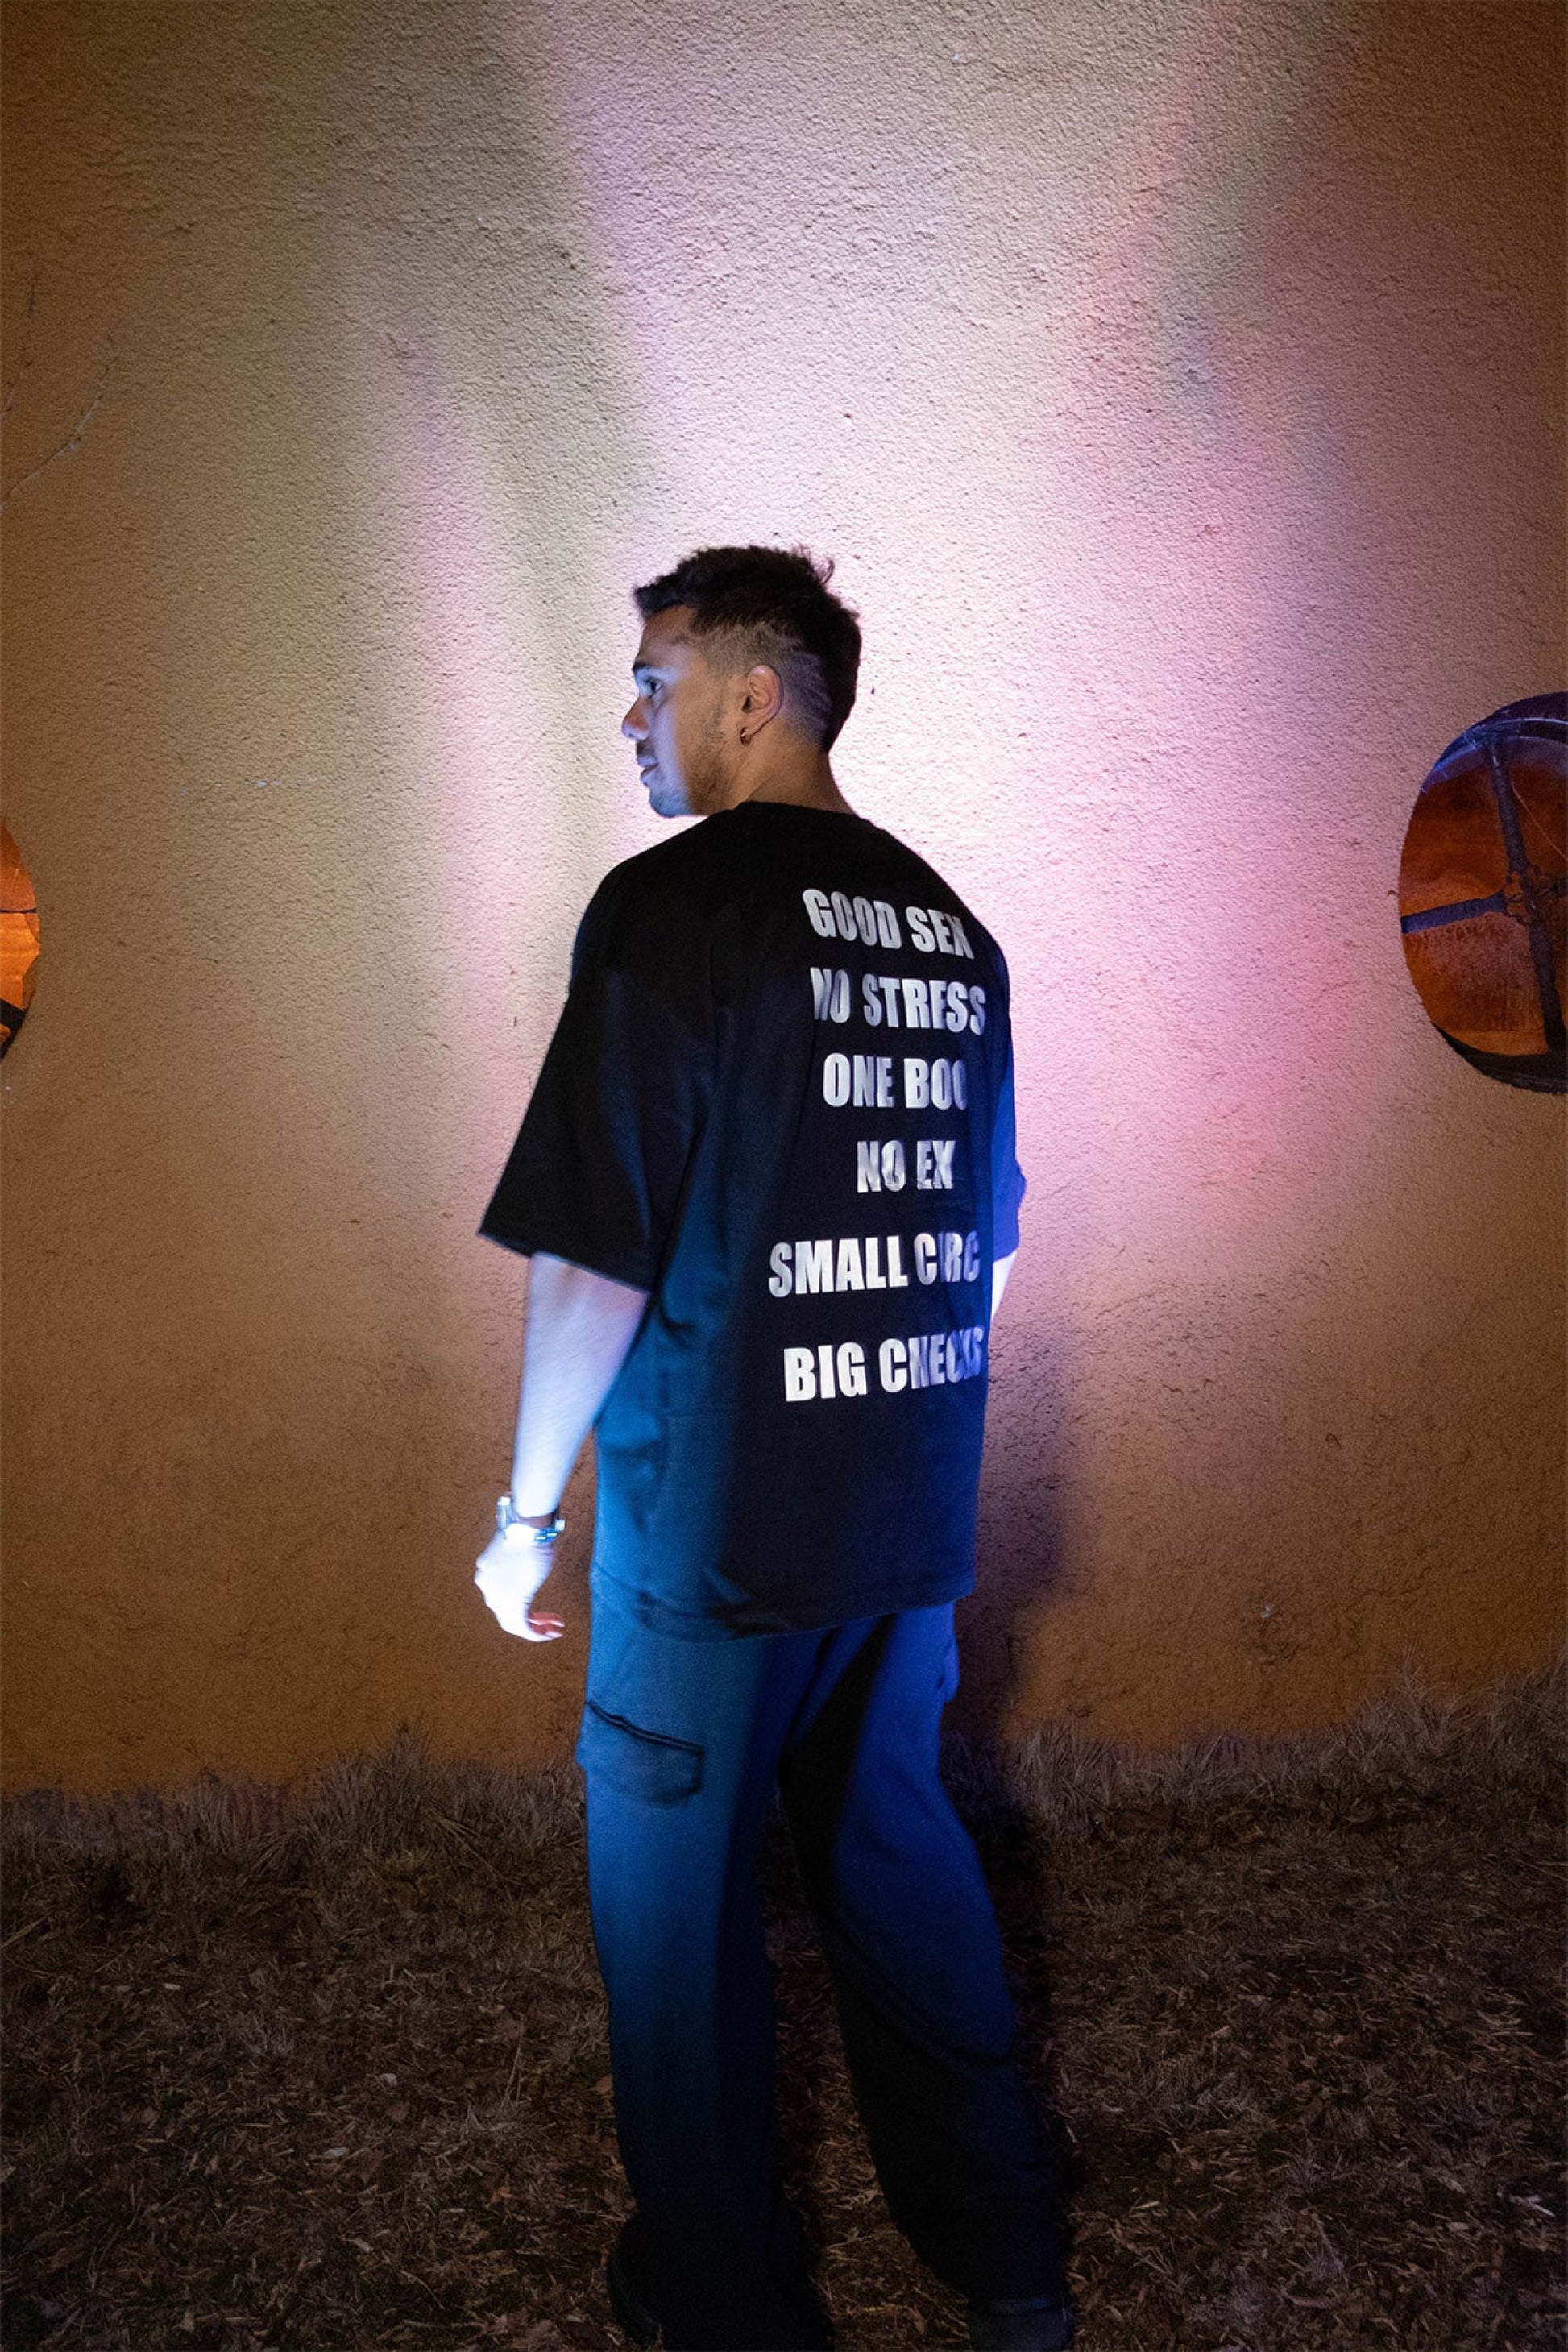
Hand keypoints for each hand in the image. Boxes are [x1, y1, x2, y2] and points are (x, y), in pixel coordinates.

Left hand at [473, 1527, 565, 1641]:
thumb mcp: (516, 1553)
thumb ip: (515, 1568)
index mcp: (485, 1572)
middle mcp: (486, 1585)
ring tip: (554, 1629)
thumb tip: (525, 1575)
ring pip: (513, 1622)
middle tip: (549, 1622)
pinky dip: (537, 1632)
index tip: (534, 1608)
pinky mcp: (513, 1600)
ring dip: (536, 1628)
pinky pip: (522, 1625)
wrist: (529, 1528)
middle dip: (530, 1620)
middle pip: (505, 1613)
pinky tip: (551, 1632)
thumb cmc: (528, 1533)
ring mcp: (497, 1594)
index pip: (498, 1598)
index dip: (517, 1605)